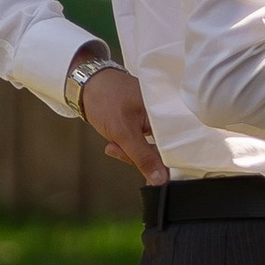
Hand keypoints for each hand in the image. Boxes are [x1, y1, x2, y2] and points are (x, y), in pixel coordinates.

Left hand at [79, 66, 166, 185]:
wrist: (87, 85)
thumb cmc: (106, 100)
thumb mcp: (123, 133)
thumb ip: (143, 157)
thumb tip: (161, 180)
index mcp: (168, 111)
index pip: (176, 145)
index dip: (165, 162)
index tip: (152, 176)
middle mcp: (167, 113)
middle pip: (164, 149)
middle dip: (139, 156)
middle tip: (117, 149)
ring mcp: (157, 118)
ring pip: (152, 147)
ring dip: (131, 151)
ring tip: (113, 143)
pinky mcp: (147, 121)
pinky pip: (145, 141)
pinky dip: (130, 144)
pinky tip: (116, 141)